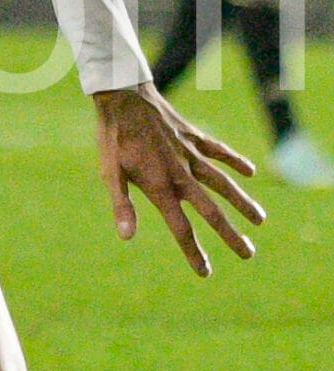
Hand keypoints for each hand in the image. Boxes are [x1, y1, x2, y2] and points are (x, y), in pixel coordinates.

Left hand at [94, 84, 265, 274]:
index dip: (193, 252)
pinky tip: (249, 172)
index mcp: (160, 187)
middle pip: (212, 211)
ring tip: (260, 221)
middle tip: (248, 254)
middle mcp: (182, 174)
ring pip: (224, 183)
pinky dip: (236, 161)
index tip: (206, 272)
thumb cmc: (113, 140)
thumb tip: (127, 237)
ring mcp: (192, 155)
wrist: (123, 98)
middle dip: (230, 235)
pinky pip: (220, 152)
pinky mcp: (195, 137)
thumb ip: (122, 206)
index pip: (181, 228)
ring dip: (243, 203)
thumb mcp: (110, 174)